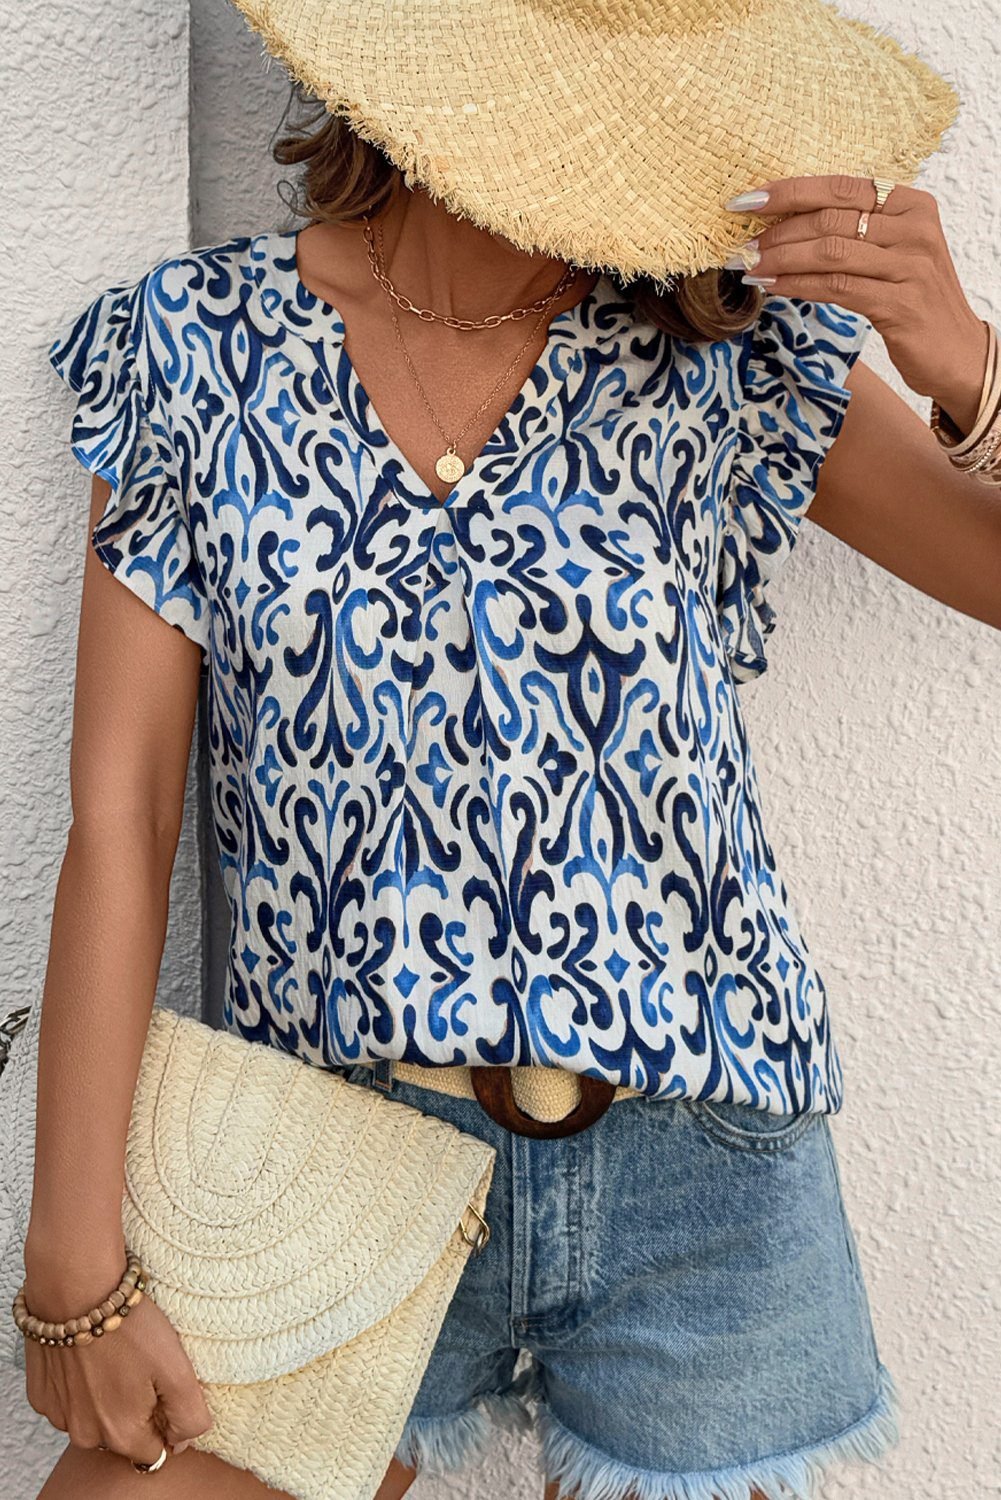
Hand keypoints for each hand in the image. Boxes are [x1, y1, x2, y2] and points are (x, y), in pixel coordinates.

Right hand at [22, 1279, 212, 1465]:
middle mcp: (86, 1434)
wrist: (76, 1288)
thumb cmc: (129, 1325)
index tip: (164, 1384)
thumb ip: (188, 1416)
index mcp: (121, 1434)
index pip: (155, 1450)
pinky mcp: (42, 1393)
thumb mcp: (177, 1369)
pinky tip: (91, 1353)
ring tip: (117, 1355)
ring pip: (95, 1418)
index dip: (167, 1419)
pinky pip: (70, 1400)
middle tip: (142, 1365)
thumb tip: (182, 1441)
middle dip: (137, 1409)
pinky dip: (81, 1383)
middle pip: (124, 1436)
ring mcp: (60, 1414)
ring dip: (107, 1396)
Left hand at [722, 173, 989, 434]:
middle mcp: (914, 228)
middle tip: (742, 246)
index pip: (840, 187)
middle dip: (777, 232)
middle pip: (830, 218)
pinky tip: (771, 288)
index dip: (788, 192)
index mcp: (910, 204)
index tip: (746, 202)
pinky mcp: (899, 303)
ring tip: (749, 267)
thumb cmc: (913, 299)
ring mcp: (909, 265)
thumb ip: (854, 232)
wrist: (957, 351)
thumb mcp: (891, 253)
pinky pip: (835, 288)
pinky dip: (797, 286)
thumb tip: (785, 222)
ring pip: (829, 252)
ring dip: (780, 259)